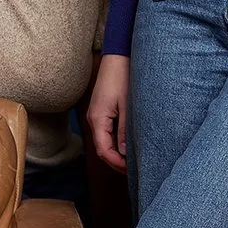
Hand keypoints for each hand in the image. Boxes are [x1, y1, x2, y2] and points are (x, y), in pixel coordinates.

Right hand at [87, 54, 129, 172]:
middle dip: (116, 161)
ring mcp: (95, 115)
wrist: (118, 56)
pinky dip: (115, 142)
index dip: (116, 164)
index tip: (131, 170)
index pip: (103, 150)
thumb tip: (123, 153)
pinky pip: (105, 132)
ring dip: (116, 152)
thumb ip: (125, 131)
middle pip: (102, 148)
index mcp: (98, 119)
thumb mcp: (127, 106)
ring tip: (132, 160)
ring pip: (103, 141)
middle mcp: (93, 119)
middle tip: (134, 170)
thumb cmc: (123, 77)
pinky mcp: (100, 110)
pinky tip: (127, 144)